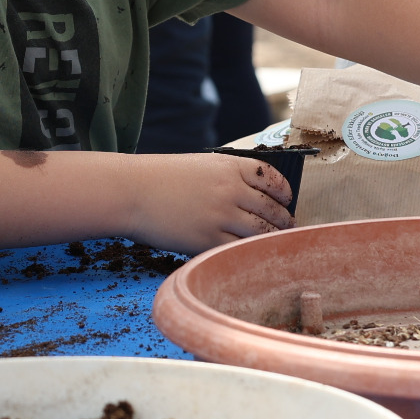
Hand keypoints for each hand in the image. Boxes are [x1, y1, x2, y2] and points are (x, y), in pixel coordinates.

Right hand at [125, 154, 294, 253]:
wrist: (131, 192)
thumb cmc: (162, 178)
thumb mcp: (202, 165)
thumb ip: (230, 177)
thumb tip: (256, 197)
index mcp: (231, 167)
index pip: (273, 179)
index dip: (285, 193)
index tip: (286, 201)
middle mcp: (231, 190)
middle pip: (273, 209)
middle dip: (284, 220)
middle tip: (287, 227)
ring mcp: (221, 216)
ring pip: (262, 232)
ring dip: (272, 239)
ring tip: (273, 243)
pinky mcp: (207, 240)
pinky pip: (239, 249)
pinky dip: (249, 251)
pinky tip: (250, 253)